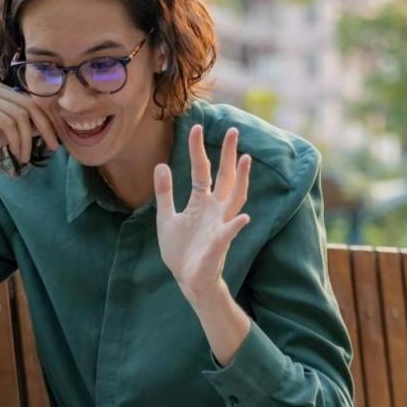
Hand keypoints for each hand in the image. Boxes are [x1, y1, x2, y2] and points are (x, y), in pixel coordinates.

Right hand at [0, 80, 60, 172]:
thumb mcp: (9, 131)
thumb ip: (27, 125)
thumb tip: (52, 125)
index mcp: (1, 89)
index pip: (33, 101)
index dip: (49, 119)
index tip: (57, 139)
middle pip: (30, 105)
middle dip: (46, 128)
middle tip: (54, 147)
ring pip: (21, 116)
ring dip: (27, 140)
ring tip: (25, 156)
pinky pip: (8, 123)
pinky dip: (17, 140)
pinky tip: (17, 153)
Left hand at [154, 124, 251, 304]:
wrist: (188, 279)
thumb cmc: (181, 250)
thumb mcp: (166, 217)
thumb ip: (165, 193)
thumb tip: (161, 165)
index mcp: (201, 202)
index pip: (202, 170)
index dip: (198, 150)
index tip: (196, 127)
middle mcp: (214, 210)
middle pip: (225, 177)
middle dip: (229, 155)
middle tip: (234, 131)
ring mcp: (219, 225)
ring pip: (235, 199)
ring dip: (241, 181)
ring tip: (245, 161)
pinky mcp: (219, 245)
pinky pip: (229, 234)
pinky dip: (236, 226)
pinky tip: (243, 218)